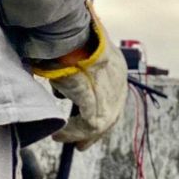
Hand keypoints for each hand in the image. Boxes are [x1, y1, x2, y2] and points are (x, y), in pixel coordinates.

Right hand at [31, 6, 128, 150]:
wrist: (67, 33)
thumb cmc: (66, 38)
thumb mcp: (76, 54)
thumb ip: (76, 73)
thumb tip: (64, 90)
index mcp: (116, 65)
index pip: (114, 96)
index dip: (103, 112)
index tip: (91, 125)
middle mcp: (119, 80)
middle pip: (112, 113)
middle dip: (95, 132)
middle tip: (81, 145)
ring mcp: (111, 93)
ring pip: (99, 122)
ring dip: (79, 134)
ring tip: (62, 137)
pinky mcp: (97, 104)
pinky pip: (86, 125)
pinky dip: (71, 132)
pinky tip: (59, 134)